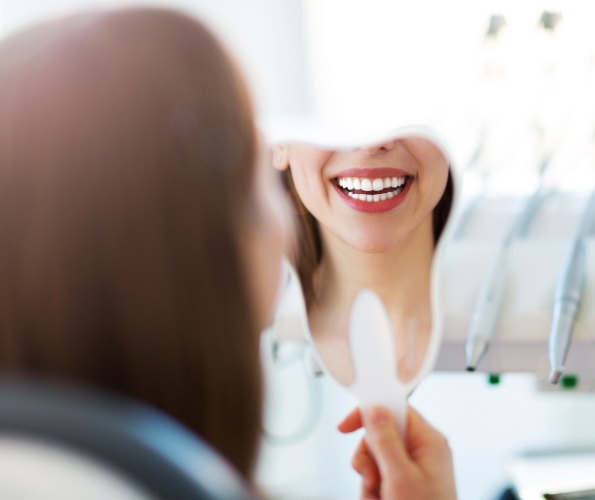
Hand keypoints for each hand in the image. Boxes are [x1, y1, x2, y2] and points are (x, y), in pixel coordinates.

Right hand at [338, 406, 456, 499]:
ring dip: (369, 480)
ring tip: (380, 497)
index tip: (347, 426)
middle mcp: (422, 451)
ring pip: (374, 459)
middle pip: (380, 435)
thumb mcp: (400, 478)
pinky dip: (373, 492)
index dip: (370, 412)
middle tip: (373, 478)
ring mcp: (413, 469)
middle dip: (369, 458)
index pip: (395, 409)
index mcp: (428, 441)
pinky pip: (377, 477)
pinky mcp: (404, 484)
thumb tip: (375, 411)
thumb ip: (386, 442)